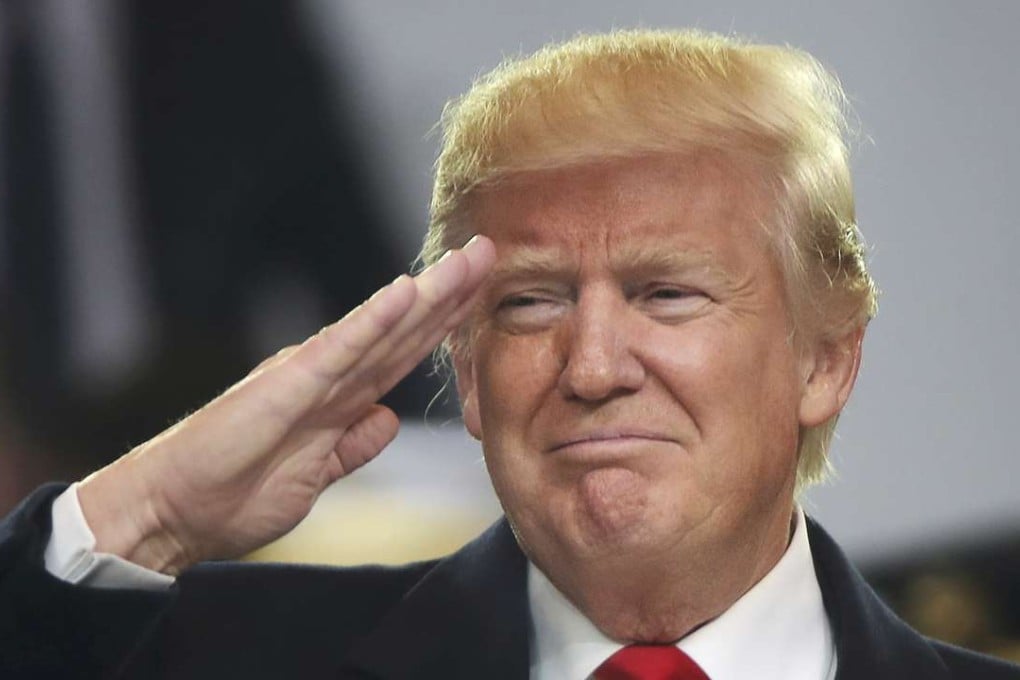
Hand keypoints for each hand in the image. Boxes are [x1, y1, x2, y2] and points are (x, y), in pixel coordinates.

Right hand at [77, 236, 495, 573]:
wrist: (174, 511)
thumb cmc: (235, 493)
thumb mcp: (317, 475)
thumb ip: (354, 445)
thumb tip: (387, 420)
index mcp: (338, 396)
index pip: (403, 353)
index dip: (445, 323)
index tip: (483, 295)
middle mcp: (329, 376)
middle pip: (403, 330)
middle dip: (451, 293)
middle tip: (490, 252)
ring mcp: (310, 374)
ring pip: (382, 328)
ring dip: (429, 293)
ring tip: (468, 258)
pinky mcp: (286, 385)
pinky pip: (339, 349)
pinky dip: (373, 320)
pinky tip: (404, 293)